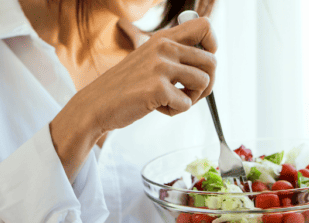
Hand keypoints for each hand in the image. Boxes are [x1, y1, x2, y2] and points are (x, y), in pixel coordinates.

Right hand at [70, 17, 217, 132]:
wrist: (96, 104)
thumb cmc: (125, 86)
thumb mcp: (147, 59)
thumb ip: (172, 54)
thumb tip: (208, 57)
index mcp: (163, 38)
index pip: (204, 25)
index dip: (212, 45)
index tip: (202, 64)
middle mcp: (164, 48)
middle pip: (212, 61)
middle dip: (207, 83)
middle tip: (189, 93)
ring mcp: (160, 67)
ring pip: (204, 83)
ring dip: (191, 98)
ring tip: (171, 100)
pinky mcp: (157, 89)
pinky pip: (186, 104)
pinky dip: (175, 111)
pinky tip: (157, 107)